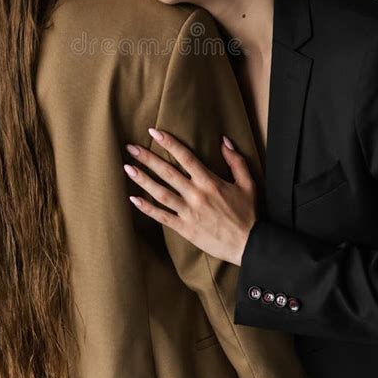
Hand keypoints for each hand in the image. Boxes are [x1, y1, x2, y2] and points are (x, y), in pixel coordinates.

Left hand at [123, 129, 257, 265]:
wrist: (249, 245)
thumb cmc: (248, 213)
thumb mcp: (247, 184)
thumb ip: (235, 161)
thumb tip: (224, 141)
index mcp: (210, 182)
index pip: (186, 157)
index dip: (169, 143)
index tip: (154, 132)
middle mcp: (196, 195)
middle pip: (168, 173)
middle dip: (148, 158)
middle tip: (131, 147)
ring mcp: (189, 212)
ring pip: (161, 193)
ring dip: (143, 180)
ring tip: (127, 168)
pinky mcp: (185, 228)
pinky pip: (162, 217)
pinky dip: (147, 208)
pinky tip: (133, 199)